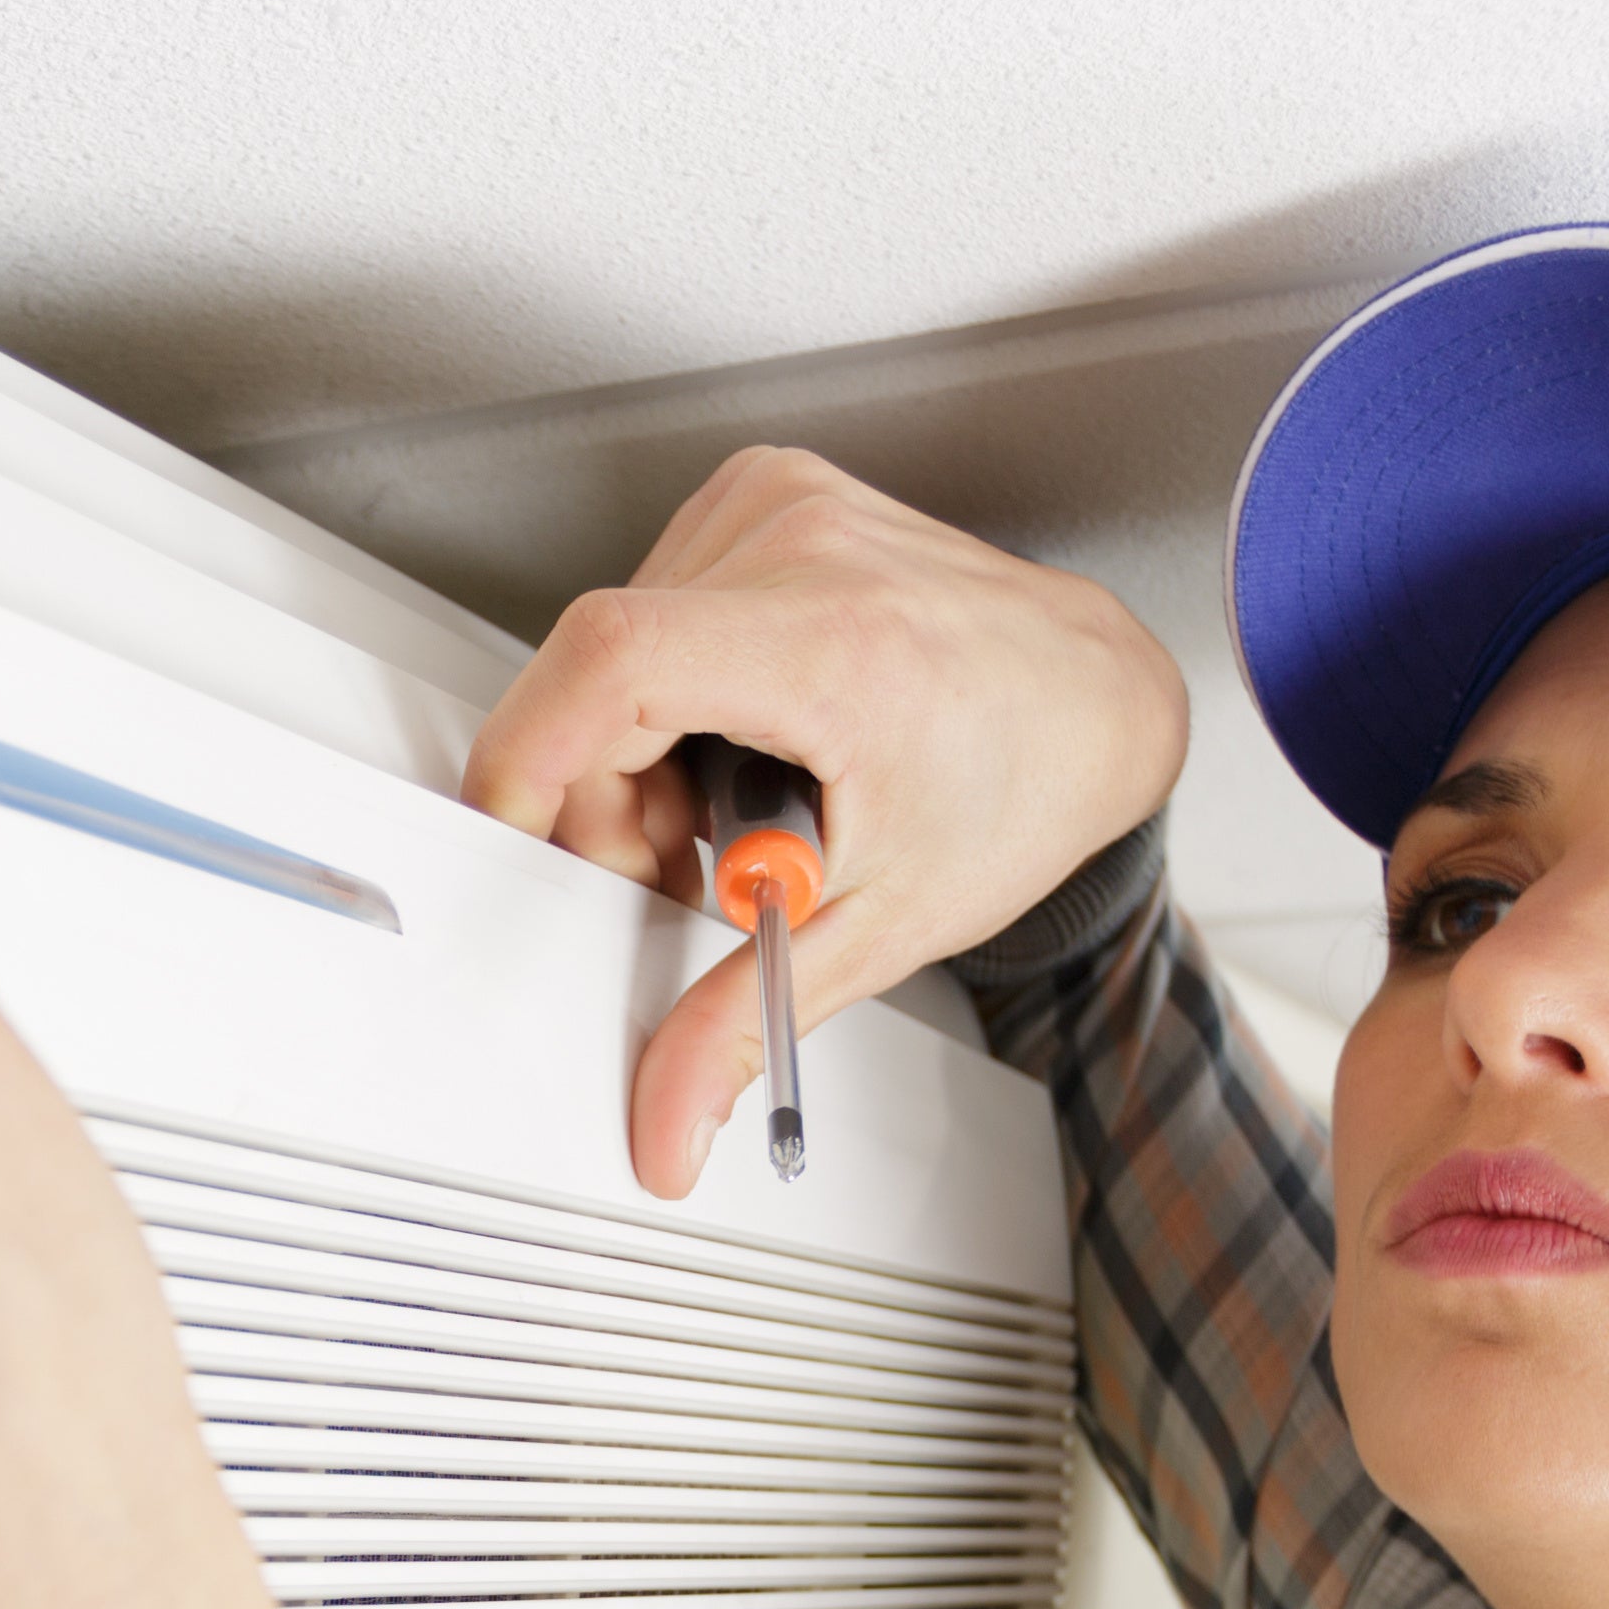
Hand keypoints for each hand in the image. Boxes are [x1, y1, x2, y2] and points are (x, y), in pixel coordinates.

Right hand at [460, 449, 1187, 1193]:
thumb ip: (747, 1021)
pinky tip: (739, 742)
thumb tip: (665, 1116)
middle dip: (602, 798)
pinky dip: (671, 693)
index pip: (613, 662)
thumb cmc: (1021, 783)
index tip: (514, 833)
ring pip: (616, 648)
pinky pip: (654, 605)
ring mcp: (782, 501)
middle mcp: (804, 542)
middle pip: (600, 675)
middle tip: (679, 870)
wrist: (1094, 702)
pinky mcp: (767, 491)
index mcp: (836, 639)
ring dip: (637, 751)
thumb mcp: (882, 923)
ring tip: (730, 812)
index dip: (527, 756)